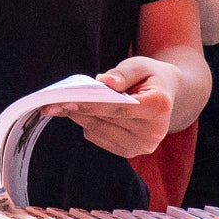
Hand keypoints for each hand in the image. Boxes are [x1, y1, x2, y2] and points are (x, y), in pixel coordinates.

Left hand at [44, 57, 180, 159]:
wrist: (167, 97)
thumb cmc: (151, 77)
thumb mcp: (141, 65)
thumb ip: (123, 73)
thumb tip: (104, 82)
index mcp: (159, 107)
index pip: (119, 108)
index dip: (92, 104)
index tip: (67, 99)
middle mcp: (153, 132)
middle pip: (105, 121)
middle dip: (78, 108)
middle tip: (52, 101)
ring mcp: (142, 146)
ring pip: (97, 130)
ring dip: (79, 116)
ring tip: (63, 102)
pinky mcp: (129, 153)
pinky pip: (98, 137)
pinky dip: (87, 123)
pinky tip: (84, 111)